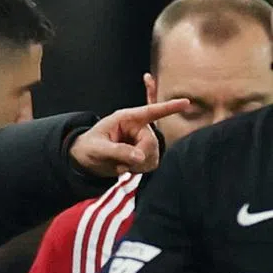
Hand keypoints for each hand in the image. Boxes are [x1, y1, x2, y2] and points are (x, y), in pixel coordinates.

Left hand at [70, 99, 189, 177]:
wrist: (86, 159)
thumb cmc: (88, 147)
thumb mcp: (98, 148)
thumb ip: (117, 151)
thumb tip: (140, 158)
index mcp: (127, 119)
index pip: (150, 111)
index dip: (169, 107)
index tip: (186, 102)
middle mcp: (139, 128)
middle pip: (151, 144)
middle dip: (138, 157)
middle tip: (121, 165)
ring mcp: (143, 141)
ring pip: (153, 156)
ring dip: (138, 166)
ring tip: (120, 165)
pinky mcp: (145, 154)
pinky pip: (151, 164)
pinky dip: (139, 170)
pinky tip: (126, 168)